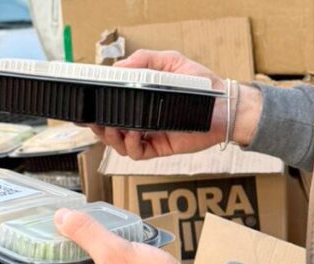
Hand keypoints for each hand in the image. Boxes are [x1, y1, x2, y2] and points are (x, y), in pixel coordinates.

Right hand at [88, 50, 262, 159]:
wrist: (225, 108)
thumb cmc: (202, 85)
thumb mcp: (171, 62)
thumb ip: (144, 60)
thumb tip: (118, 67)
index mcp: (142, 100)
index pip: (113, 108)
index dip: (98, 110)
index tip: (89, 107)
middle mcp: (143, 119)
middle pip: (111, 130)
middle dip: (99, 128)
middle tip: (95, 121)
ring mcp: (151, 135)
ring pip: (120, 145)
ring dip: (112, 138)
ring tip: (113, 128)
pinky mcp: (160, 148)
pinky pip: (137, 154)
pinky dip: (130, 147)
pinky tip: (131, 135)